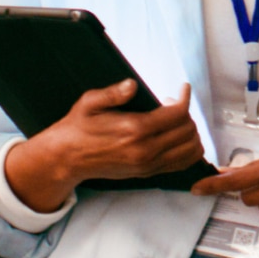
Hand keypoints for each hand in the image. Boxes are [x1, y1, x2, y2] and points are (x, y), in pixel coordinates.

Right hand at [3, 80, 203, 211]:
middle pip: (187, 131)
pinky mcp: (147, 173)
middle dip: (187, 113)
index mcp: (134, 129)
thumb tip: (132, 84)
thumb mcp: (90, 103)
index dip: (185, 98)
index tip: (183, 88)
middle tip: (173, 103)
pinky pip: (181, 165)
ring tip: (176, 120)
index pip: (177, 114)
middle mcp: (145, 150)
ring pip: (189, 150)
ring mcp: (148, 165)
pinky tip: (179, 137)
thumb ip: (113, 93)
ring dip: (190, 132)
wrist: (68, 158)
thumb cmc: (78, 127)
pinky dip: (188, 151)